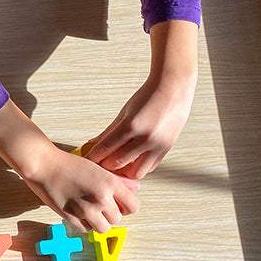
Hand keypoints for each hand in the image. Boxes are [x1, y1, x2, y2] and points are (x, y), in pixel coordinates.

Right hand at [0, 99, 139, 233]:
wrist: (44, 165)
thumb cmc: (68, 164)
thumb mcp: (98, 167)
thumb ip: (119, 180)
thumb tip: (136, 189)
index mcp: (110, 183)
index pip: (133, 207)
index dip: (127, 207)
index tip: (119, 203)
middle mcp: (101, 198)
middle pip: (117, 219)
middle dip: (110, 214)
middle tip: (99, 204)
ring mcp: (86, 209)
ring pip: (103, 228)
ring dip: (99, 222)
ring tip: (90, 211)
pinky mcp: (71, 218)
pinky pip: (86, 229)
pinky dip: (85, 224)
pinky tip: (79, 212)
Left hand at [85, 19, 198, 178]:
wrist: (174, 88)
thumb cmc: (147, 97)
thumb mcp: (124, 113)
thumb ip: (107, 132)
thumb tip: (91, 145)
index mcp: (130, 126)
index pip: (104, 150)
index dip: (92, 158)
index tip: (86, 160)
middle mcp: (145, 138)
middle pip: (117, 164)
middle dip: (104, 165)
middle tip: (99, 162)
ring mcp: (158, 145)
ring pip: (135, 173)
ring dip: (124, 171)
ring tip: (116, 164)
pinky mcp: (167, 148)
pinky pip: (150, 167)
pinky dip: (138, 167)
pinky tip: (132, 161)